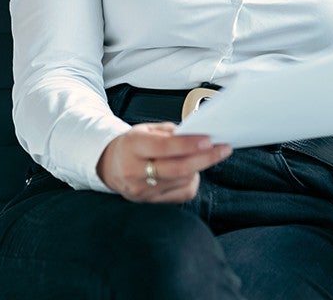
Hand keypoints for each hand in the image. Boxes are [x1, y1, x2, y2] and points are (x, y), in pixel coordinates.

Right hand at [97, 122, 231, 202]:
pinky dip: (191, 182)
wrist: (109, 165)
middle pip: (177, 169)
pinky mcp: (149, 202)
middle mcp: (135, 170)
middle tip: (223, 149)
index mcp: (133, 146)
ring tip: (205, 156)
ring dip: (198, 168)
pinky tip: (192, 172)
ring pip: (182, 181)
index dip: (189, 144)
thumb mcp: (146, 129)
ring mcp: (142, 190)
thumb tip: (197, 135)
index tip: (209, 140)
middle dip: (205, 159)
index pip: (165, 147)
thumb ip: (171, 132)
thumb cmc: (132, 145)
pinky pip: (180, 195)